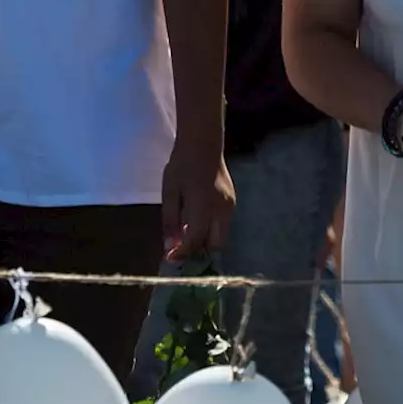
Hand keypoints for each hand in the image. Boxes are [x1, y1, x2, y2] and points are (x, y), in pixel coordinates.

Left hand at [162, 140, 235, 259]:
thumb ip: (170, 221)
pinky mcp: (233, 203)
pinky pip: (223, 225)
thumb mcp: (169, 192)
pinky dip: (210, 230)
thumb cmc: (182, 166)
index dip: (182, 253)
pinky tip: (196, 221)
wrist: (203, 144)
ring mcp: (230, 207)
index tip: (170, 259)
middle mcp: (221, 210)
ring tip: (187, 234)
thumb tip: (169, 247)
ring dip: (205, 241)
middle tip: (181, 248)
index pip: (195, 240)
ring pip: (221, 237)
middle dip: (199, 251)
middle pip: (215, 245)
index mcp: (203, 206)